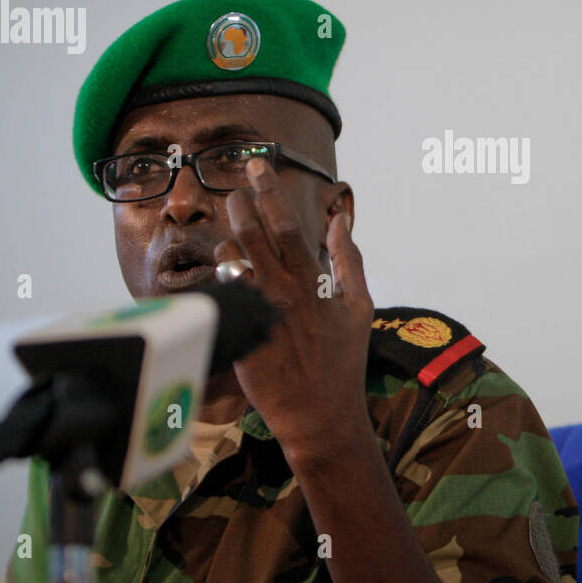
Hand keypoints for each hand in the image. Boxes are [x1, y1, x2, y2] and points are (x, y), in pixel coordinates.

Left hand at [214, 157, 374, 464]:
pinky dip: (222, 275)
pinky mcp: (240, 334)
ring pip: (233, 261)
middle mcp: (282, 293)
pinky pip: (222, 295)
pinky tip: (225, 266)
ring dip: (230, 237)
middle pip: (254, 234)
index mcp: (312, 283)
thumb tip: (342, 222)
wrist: (320, 416)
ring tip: (232, 224)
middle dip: (242, 202)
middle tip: (236, 184)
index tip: (259, 166)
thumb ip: (350, 261)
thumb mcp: (359, 308)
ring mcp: (258, 313)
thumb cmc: (343, 362)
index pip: (288, 224)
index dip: (271, 192)